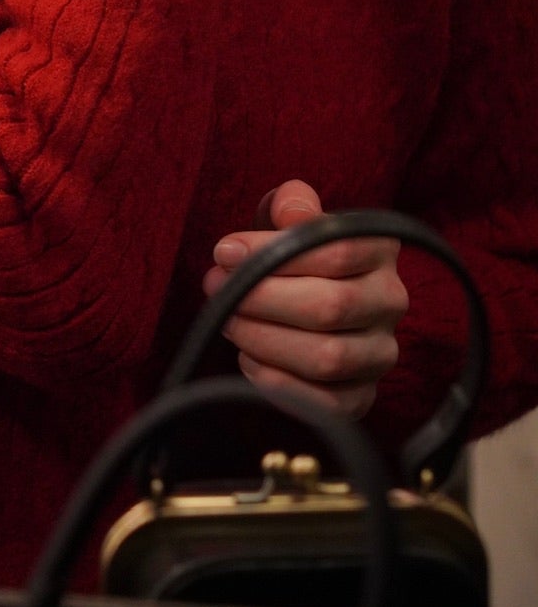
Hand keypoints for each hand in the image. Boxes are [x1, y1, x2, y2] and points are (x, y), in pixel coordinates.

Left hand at [204, 180, 407, 419]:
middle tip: (216, 287)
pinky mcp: (363, 395)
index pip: (335, 251)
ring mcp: (380, 352)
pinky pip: (326, 402)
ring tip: (227, 322)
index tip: (224, 251)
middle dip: (261, 298)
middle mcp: (390, 302)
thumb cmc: (296, 250)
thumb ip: (293, 204)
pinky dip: (280, 383)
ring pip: (328, 357)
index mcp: (379, 249)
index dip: (271, 252)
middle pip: (330, 307)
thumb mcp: (292, 214)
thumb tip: (291, 214)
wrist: (311, 294)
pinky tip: (248, 359)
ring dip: (264, 340)